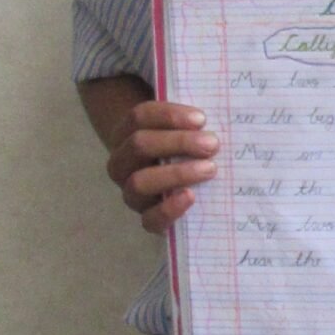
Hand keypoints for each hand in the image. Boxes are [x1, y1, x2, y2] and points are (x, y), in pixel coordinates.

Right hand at [105, 100, 217, 234]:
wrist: (173, 188)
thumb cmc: (181, 150)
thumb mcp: (182, 130)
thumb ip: (190, 121)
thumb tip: (209, 116)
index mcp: (125, 133)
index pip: (139, 117)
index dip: (169, 115)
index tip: (201, 119)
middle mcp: (121, 163)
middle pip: (139, 145)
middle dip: (179, 142)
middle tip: (212, 143)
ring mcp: (131, 193)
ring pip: (140, 182)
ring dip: (176, 173)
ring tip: (209, 169)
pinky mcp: (146, 219)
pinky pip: (150, 219)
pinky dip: (169, 209)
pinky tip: (190, 197)